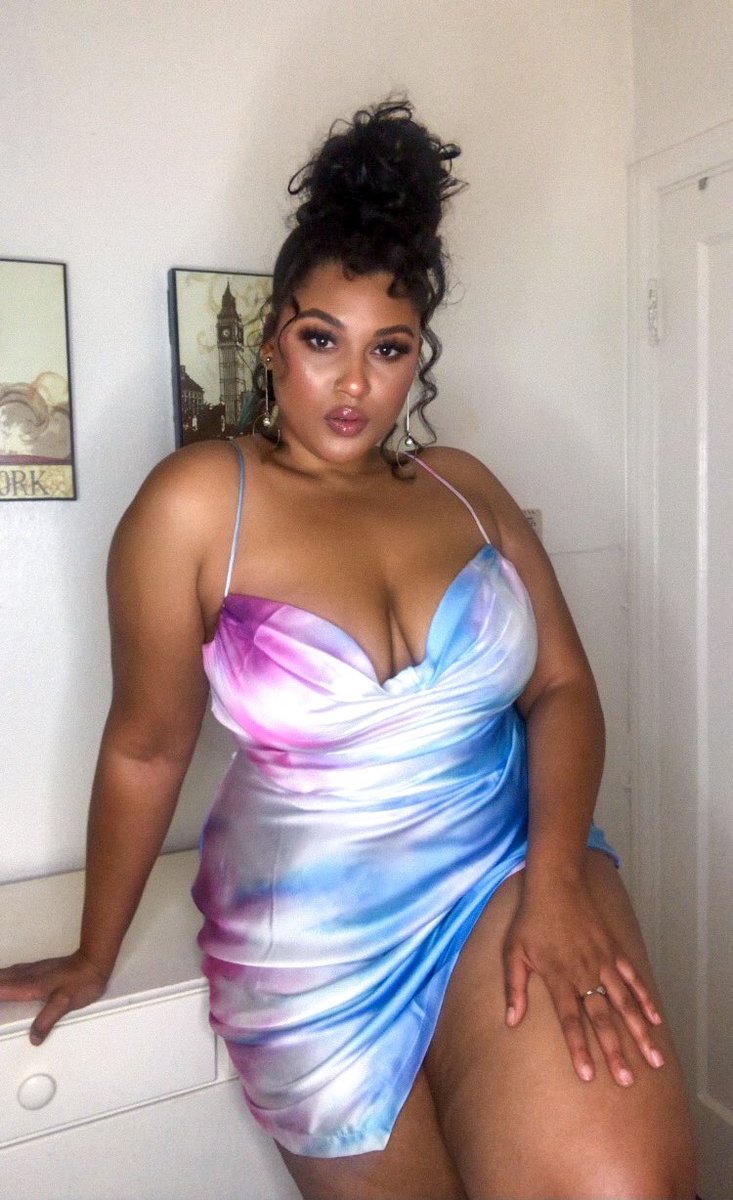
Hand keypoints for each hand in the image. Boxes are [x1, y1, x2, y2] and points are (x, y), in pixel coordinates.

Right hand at [0, 951, 108, 1043]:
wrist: (94, 961)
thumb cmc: (81, 982)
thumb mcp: (65, 1004)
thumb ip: (47, 1020)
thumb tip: (33, 1039)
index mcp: (30, 986)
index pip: (1, 990)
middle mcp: (28, 975)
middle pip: (0, 979)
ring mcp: (33, 970)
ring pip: (6, 973)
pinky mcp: (39, 968)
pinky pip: (14, 971)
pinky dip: (3, 976)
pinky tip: (4, 977)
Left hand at [502, 875, 663, 1085]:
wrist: (555, 885)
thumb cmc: (530, 921)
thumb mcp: (513, 953)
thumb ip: (514, 988)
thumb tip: (511, 1021)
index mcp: (558, 978)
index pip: (571, 1021)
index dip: (580, 1049)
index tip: (589, 1076)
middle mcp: (584, 974)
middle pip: (602, 1019)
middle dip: (615, 1052)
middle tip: (628, 1080)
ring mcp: (603, 962)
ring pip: (624, 1004)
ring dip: (639, 1032)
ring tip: (654, 1059)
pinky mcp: (614, 951)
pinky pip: (633, 978)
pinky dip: (645, 999)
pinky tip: (656, 1020)